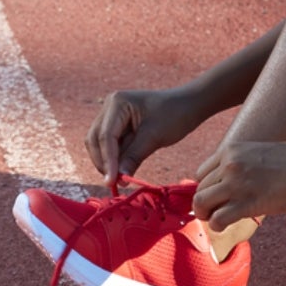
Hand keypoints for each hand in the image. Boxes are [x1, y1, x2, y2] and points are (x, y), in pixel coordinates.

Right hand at [86, 87, 203, 191]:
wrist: (190, 105)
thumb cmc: (175, 115)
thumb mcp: (154, 137)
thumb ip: (133, 157)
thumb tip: (118, 179)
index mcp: (117, 103)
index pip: (106, 136)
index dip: (107, 160)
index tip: (111, 181)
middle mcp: (110, 107)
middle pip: (96, 140)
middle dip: (103, 162)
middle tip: (114, 183)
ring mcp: (113, 116)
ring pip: (100, 145)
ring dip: (108, 162)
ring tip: (120, 179)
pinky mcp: (119, 127)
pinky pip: (111, 146)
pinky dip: (115, 159)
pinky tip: (123, 171)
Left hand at [193, 140, 285, 229]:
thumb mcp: (260, 151)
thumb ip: (242, 162)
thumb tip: (231, 179)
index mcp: (232, 150)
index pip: (202, 173)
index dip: (208, 188)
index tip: (217, 196)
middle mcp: (229, 165)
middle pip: (200, 190)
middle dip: (207, 203)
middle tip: (218, 211)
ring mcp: (236, 184)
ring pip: (201, 204)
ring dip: (207, 215)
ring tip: (219, 219)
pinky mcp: (246, 203)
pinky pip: (217, 219)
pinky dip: (217, 225)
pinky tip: (227, 225)